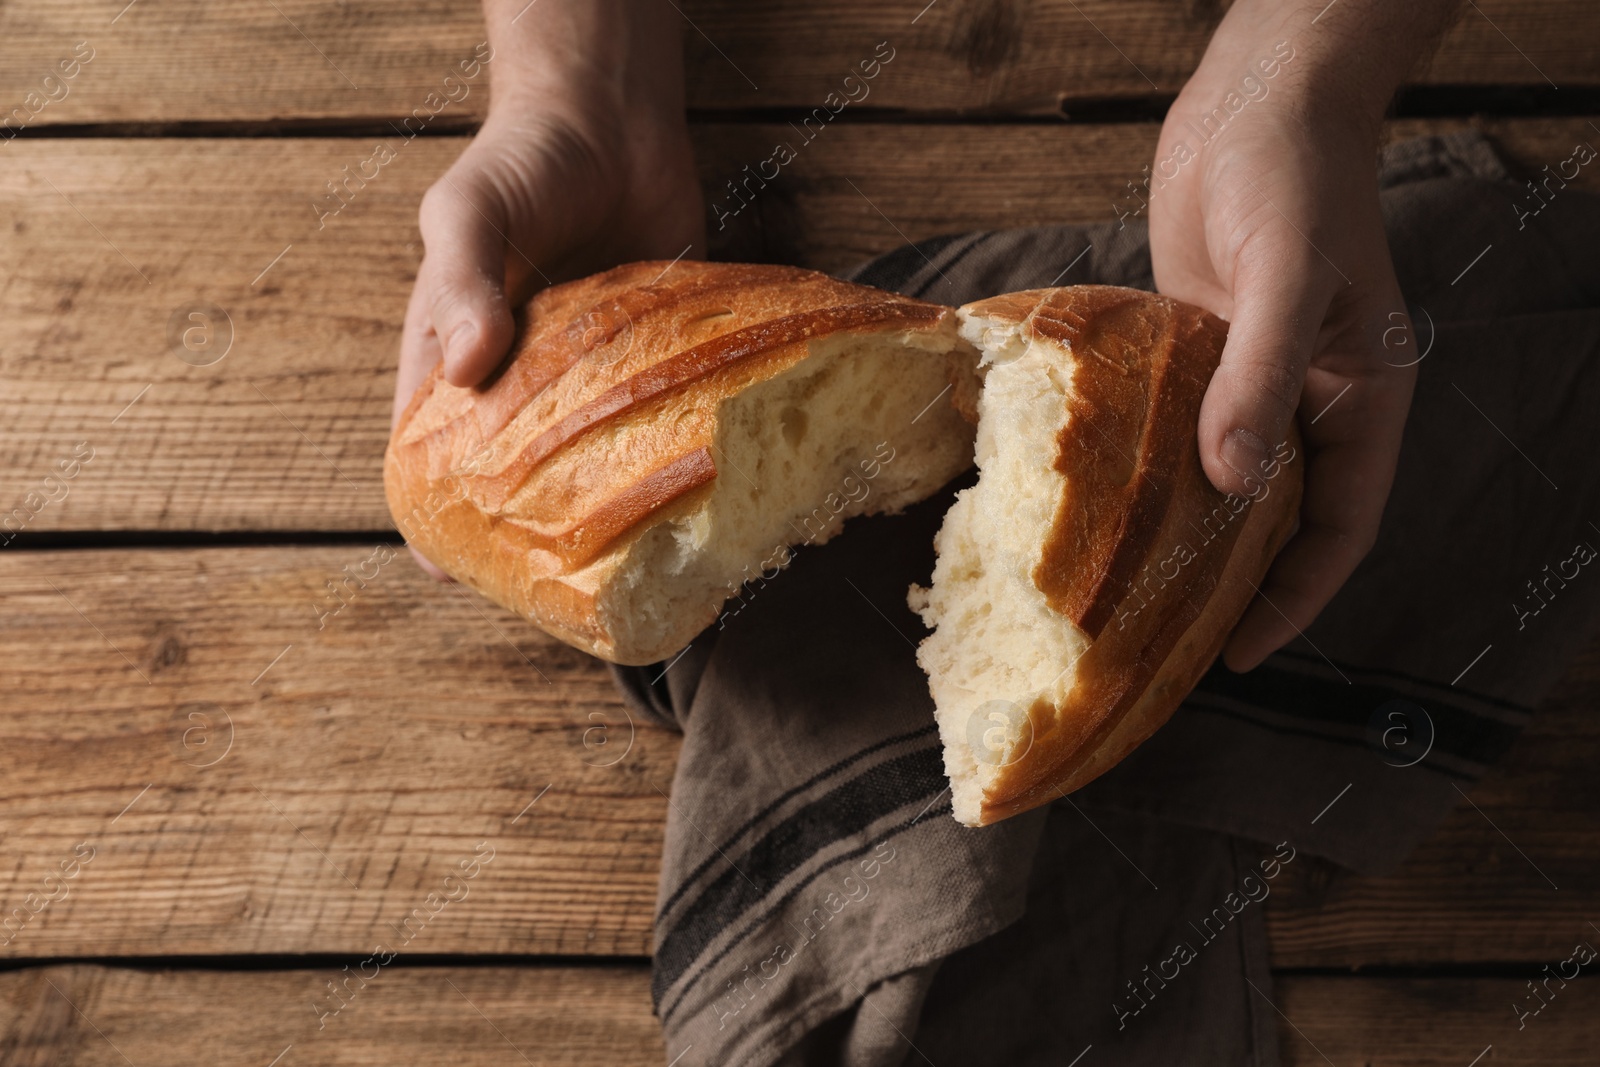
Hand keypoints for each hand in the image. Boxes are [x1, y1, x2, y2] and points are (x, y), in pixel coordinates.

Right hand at [394, 0, 702, 575]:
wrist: (612, 117)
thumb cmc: (521, 161)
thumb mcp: (468, 212)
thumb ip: (463, 282)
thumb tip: (466, 366)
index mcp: (456, 361)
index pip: (433, 458)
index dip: (440, 519)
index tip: (462, 572)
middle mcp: (525, 382)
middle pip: (522, 478)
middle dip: (541, 529)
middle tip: (574, 576)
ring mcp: (593, 378)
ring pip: (600, 460)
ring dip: (619, 501)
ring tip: (647, 548)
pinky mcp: (655, 359)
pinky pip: (666, 416)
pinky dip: (680, 449)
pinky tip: (706, 485)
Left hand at [1148, 0, 1457, 669]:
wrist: (1254, 102)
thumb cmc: (1295, 178)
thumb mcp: (1287, 276)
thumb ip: (1259, 374)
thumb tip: (1233, 481)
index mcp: (1357, 401)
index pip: (1336, 528)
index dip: (1295, 599)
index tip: (1240, 653)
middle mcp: (1302, 403)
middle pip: (1273, 520)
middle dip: (1229, 582)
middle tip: (1162, 642)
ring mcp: (1244, 381)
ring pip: (1216, 481)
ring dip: (1177, 530)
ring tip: (1117, 591)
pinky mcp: (1190, 354)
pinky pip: (1169, 428)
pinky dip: (1140, 466)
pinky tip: (1091, 502)